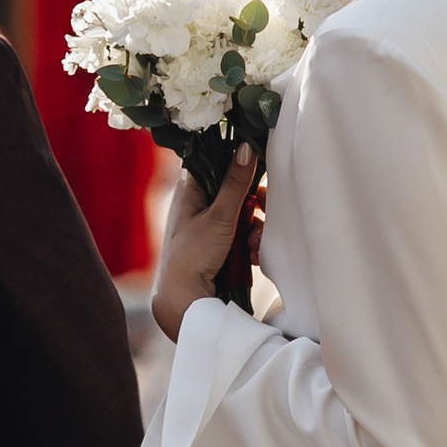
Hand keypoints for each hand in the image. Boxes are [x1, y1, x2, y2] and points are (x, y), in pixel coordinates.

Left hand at [155, 145, 260, 341]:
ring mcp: (209, 227)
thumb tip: (246, 146)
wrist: (185, 300)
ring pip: (243, 216)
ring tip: (254, 246)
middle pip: (236, 192)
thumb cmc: (193, 255)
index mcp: (191, 191)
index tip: (256, 175)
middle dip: (254, 207)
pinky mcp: (220, 246)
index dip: (238, 166)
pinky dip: (251, 245)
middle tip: (262, 215)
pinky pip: (242, 236)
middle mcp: (199, 206)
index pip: (216, 163)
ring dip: (255, 230)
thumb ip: (235, 183)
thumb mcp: (219, 217)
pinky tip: (252, 257)